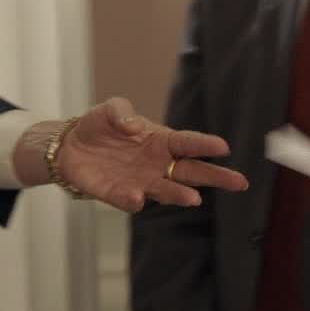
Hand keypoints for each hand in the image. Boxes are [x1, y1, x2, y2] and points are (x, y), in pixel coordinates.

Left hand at [41, 97, 249, 211]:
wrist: (70, 148)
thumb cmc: (100, 126)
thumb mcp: (110, 109)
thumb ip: (121, 112)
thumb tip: (133, 125)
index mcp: (163, 141)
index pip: (188, 143)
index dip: (205, 145)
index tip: (224, 147)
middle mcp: (159, 164)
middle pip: (193, 172)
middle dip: (216, 177)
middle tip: (239, 182)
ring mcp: (142, 181)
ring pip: (167, 190)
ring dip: (179, 195)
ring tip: (193, 199)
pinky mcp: (120, 194)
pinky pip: (130, 200)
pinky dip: (134, 200)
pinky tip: (138, 199)